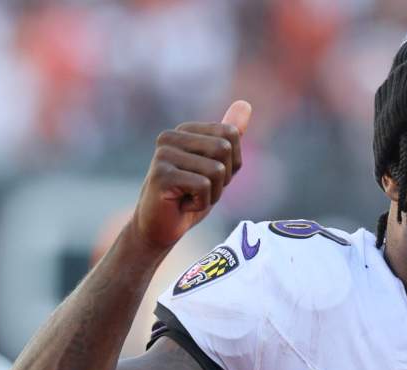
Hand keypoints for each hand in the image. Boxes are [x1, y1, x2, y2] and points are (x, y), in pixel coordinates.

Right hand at [131, 100, 251, 250]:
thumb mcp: (217, 165)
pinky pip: (204, 186)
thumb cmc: (189, 197)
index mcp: (185, 130)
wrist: (160, 228)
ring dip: (212, 193)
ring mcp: (163, 155)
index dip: (231, 163)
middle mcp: (170, 136)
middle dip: (222, 178)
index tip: (209, 177)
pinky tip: (182, 205)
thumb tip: (245, 104)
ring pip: (216, 170)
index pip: (231, 134)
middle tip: (200, 190)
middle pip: (225, 149)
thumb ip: (228, 136)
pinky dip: (201, 203)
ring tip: (190, 197)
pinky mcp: (161, 175)